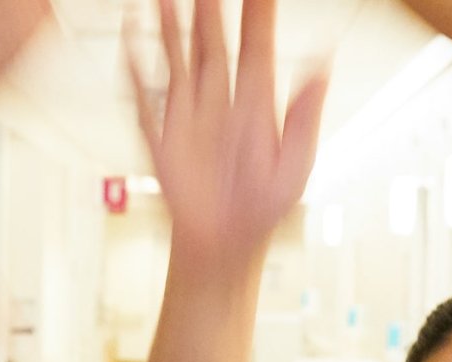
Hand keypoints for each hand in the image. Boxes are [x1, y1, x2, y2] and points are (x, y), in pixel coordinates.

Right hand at [127, 0, 327, 264]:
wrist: (225, 248)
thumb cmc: (263, 209)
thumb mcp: (297, 164)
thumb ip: (306, 114)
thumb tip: (322, 64)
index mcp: (258, 103)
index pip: (256, 42)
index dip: (257, 10)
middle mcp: (222, 101)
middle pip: (214, 41)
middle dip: (210, 7)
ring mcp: (190, 116)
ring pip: (180, 59)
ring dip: (172, 26)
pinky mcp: (163, 137)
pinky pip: (146, 95)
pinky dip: (135, 66)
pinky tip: (129, 36)